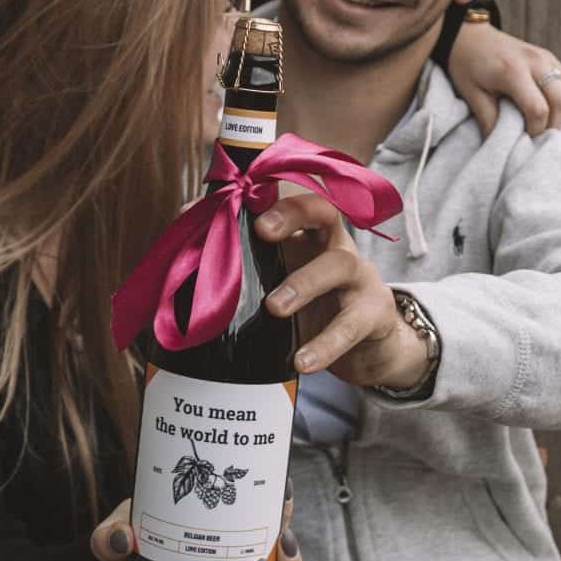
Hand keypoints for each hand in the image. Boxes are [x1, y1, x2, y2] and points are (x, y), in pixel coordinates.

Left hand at [258, 193, 426, 388]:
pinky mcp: (374, 314)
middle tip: (261, 231)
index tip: (239, 207)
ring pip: (338, 265)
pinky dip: (325, 345)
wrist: (370, 346)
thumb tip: (187, 221)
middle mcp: (337, 245)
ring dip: (304, 283)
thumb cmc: (316, 304)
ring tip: (274, 307)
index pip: (294, 200)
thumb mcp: (283, 279)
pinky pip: (351, 326)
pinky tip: (302, 361)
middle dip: (292, 214)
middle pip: (324, 212)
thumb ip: (243, 257)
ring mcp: (360, 277)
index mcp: (310, 234)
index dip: (271, 199)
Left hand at [449, 21, 560, 136]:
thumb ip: (488, 119)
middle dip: (554, 123)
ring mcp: (547, 56)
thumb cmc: (467, 67)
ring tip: (544, 120)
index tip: (523, 136)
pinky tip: (549, 106)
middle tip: (536, 132)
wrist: (470, 37)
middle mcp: (536, 61)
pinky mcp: (551, 56)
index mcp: (513, 71)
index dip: (534, 129)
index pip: (538, 109)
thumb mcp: (471, 94)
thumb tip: (503, 143)